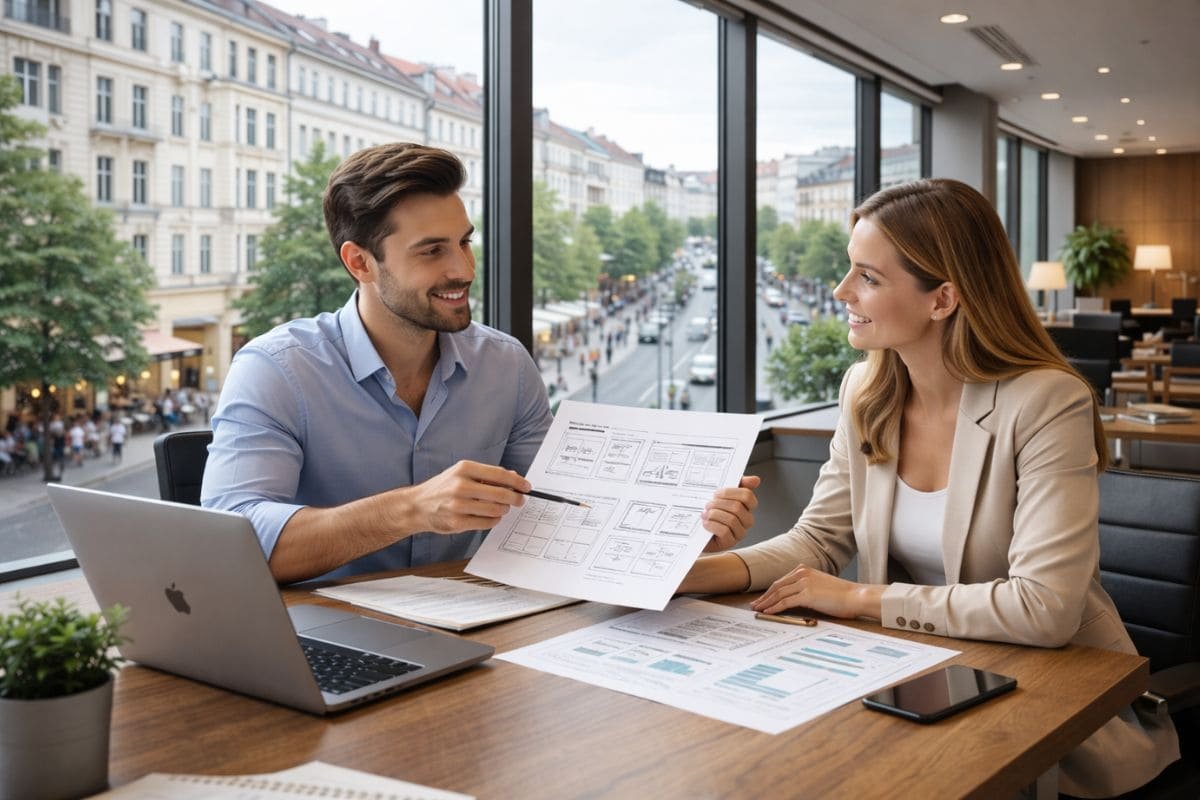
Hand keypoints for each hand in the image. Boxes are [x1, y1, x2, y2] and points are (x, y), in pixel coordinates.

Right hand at [401, 460, 530, 534]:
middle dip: (515, 498)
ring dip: (504, 510)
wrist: (417, 505)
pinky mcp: (457, 522)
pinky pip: (486, 523)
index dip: (517, 482)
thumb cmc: (443, 487)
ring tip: (501, 508)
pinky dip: (494, 521)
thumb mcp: (461, 473)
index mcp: (464, 468)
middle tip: (520, 501)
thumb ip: (487, 475)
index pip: (499, 474)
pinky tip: (490, 517)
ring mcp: (458, 505)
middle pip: (501, 494)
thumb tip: (514, 477)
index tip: (526, 487)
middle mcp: (461, 485)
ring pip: (496, 510)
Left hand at [701, 475, 759, 551]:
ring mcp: (739, 532)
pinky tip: (705, 523)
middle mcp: (746, 520)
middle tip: (708, 504)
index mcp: (746, 506)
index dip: (730, 492)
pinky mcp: (730, 543)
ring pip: (731, 519)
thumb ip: (739, 483)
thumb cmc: (712, 511)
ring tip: (705, 514)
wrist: (697, 531)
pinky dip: (712, 525)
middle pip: (737, 507)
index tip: (717, 493)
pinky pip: (725, 531)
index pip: (747, 496)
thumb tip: (756, 480)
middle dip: (719, 504)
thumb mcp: (723, 494)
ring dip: (714, 514)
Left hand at [750, 565, 881, 619]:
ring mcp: (804, 583)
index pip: (782, 581)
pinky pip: (785, 602)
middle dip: (764, 597)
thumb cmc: (843, 595)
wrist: (857, 597)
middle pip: (777, 586)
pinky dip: (774, 608)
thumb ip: (807, 588)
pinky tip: (768, 613)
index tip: (762, 599)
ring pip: (778, 593)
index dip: (770, 591)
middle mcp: (803, 573)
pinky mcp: (807, 594)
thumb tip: (794, 599)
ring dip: (766, 602)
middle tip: (755, 605)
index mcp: (805, 570)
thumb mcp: (821, 586)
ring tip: (758, 610)